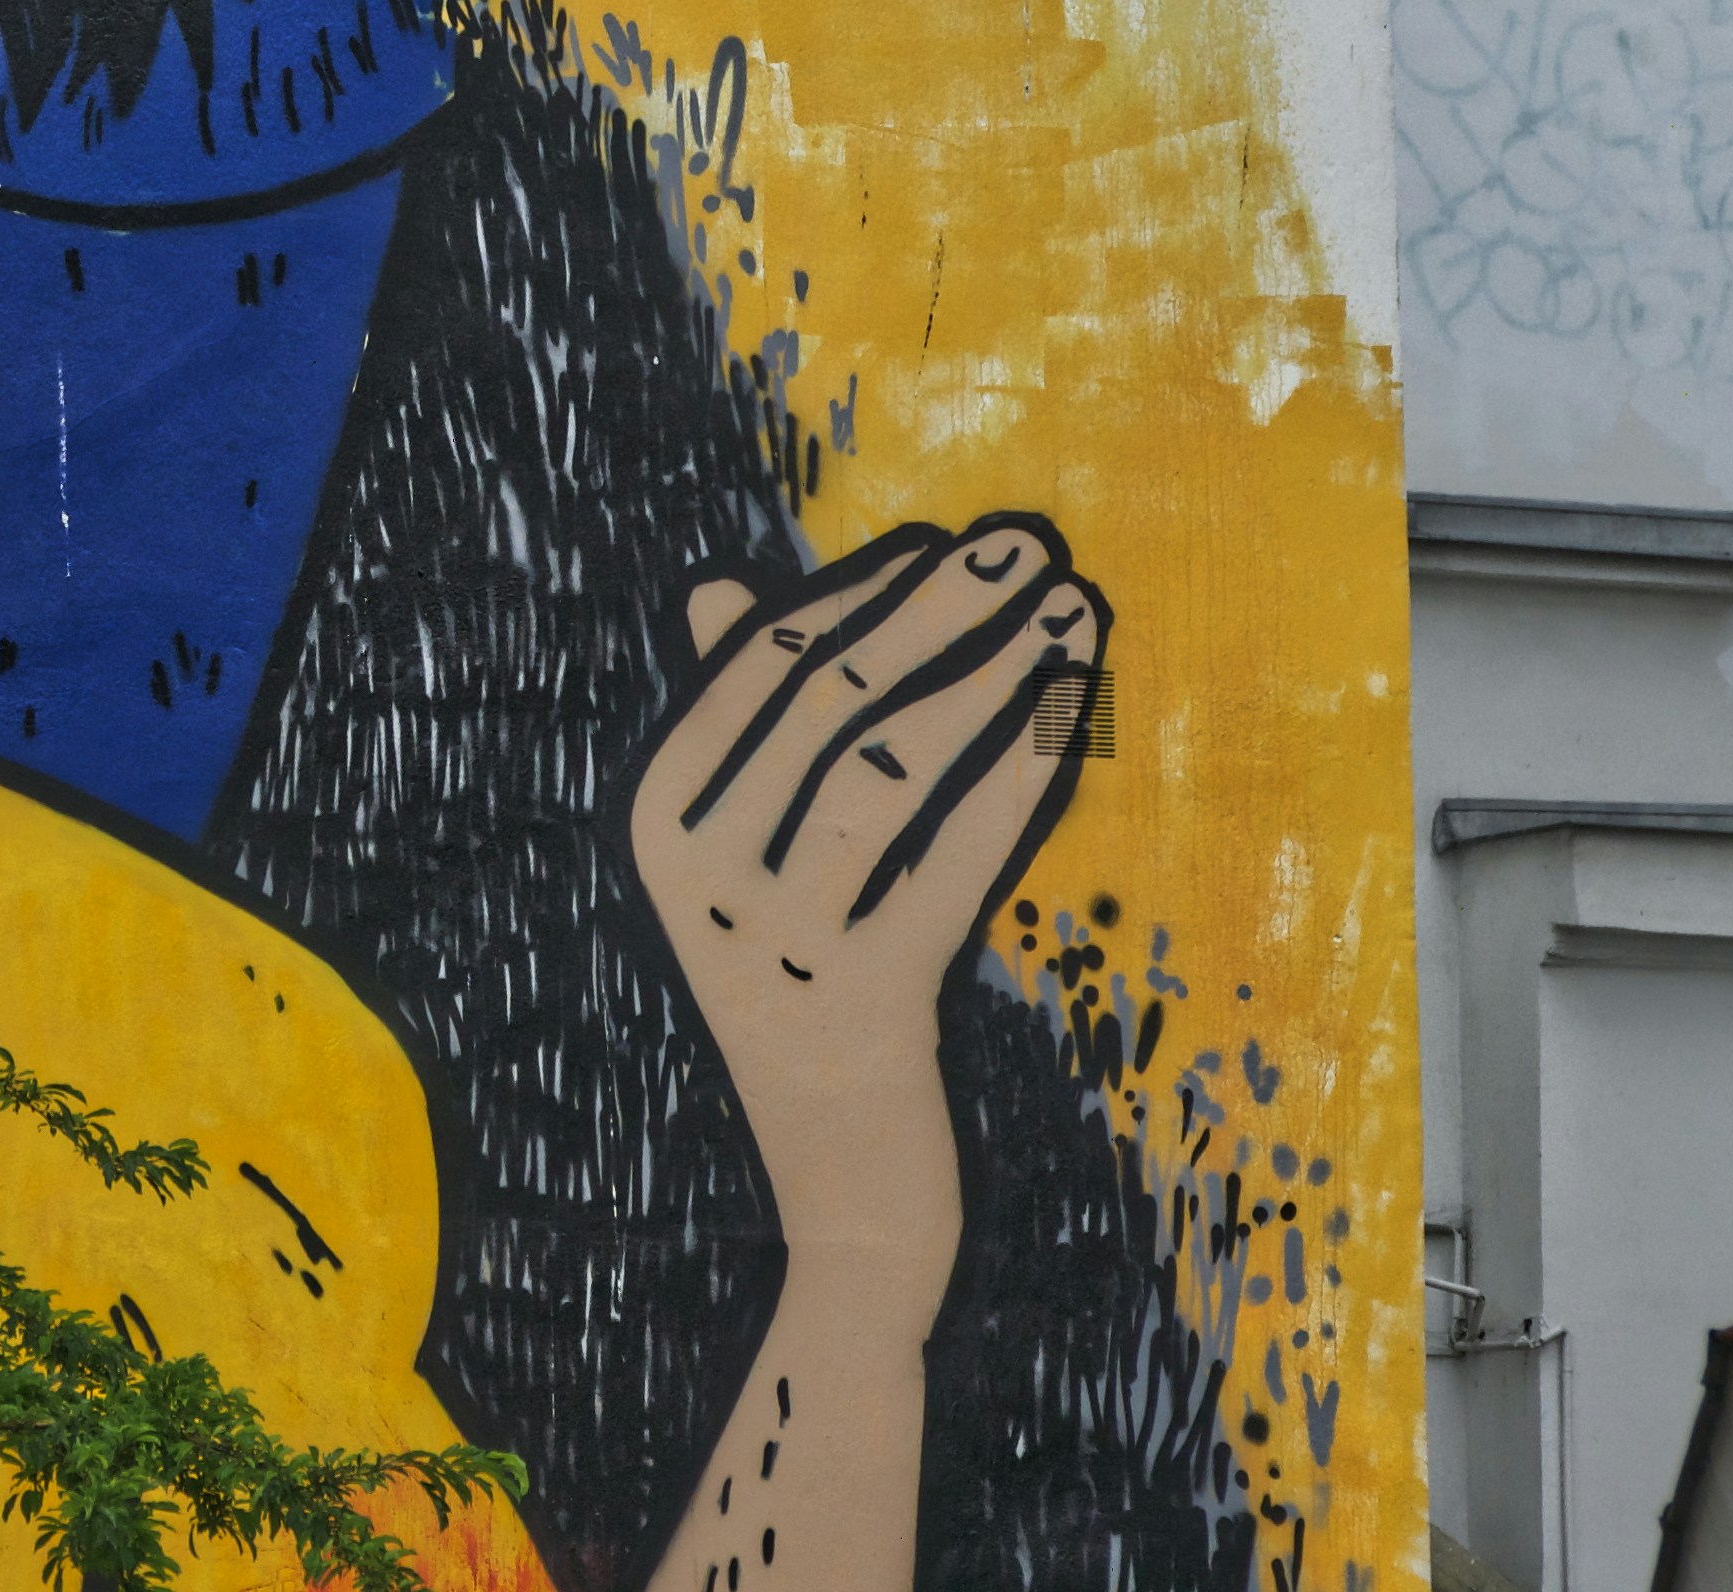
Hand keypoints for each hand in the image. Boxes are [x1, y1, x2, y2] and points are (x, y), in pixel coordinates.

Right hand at [633, 516, 1106, 1288]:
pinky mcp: (861, 1001)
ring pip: (892, 766)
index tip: (956, 537)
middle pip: (829, 701)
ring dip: (993, 675)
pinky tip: (1073, 717)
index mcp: (658, 821)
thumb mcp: (744, 863)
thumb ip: (737, 728)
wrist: (837, 1194)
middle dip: (940, 607)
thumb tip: (718, 590)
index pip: (759, 668)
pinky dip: (1020, 773)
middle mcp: (695, 875)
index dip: (866, 590)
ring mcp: (770, 942)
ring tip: (1070, 612)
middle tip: (1032, 542)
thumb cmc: (802, 994)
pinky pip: (954, 858)